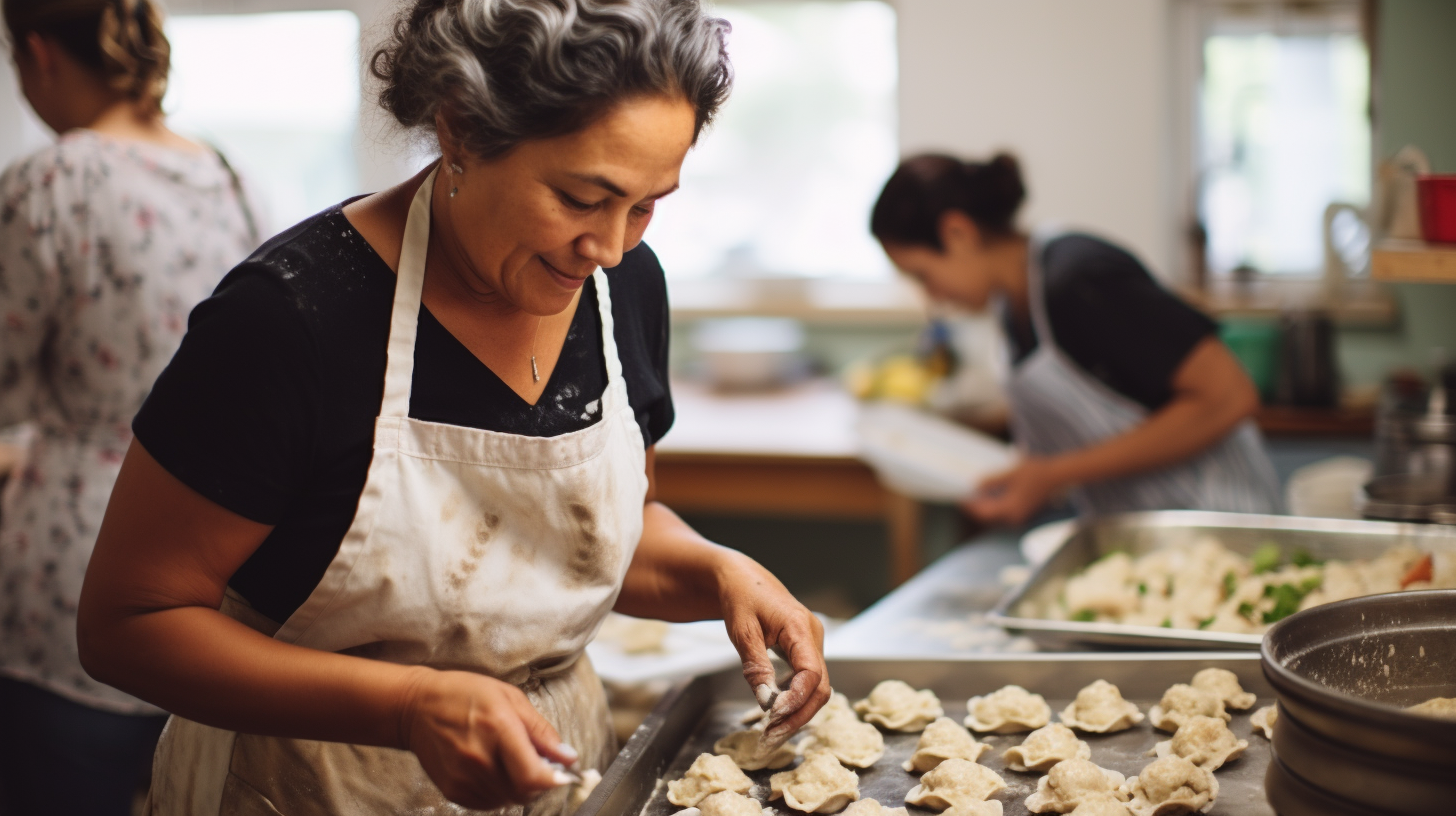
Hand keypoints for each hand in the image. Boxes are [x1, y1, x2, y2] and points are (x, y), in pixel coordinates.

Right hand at [398, 668, 579, 809]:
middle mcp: (479, 758)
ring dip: (518, 787)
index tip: (561, 774)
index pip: (532, 775)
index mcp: (497, 729)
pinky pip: (488, 803)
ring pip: (508, 800)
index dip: (553, 780)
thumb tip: (568, 757)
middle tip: (535, 762)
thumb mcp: (510, 698)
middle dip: (538, 781)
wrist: (417, 708)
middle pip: (524, 792)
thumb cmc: (465, 695)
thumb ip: (541, 731)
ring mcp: (463, 777)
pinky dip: (499, 792)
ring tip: (509, 761)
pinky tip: (493, 769)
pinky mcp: (453, 790)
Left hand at [716, 555, 830, 747]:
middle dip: (798, 716)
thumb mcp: (742, 631)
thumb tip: (766, 702)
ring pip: (816, 688)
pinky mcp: (805, 651)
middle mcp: (813, 637)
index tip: (773, 717)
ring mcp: (812, 644)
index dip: (796, 699)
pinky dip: (795, 701)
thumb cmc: (740, 597)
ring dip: (797, 713)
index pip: (811, 673)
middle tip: (770, 738)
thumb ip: (756, 666)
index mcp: (800, 627)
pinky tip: (776, 715)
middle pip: (820, 687)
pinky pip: (807, 681)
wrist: (741, 578)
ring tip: (771, 733)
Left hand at [962, 457, 1065, 526]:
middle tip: (963, 496)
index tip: (959, 497)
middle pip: (988, 517)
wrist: (1057, 475)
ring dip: (984, 507)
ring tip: (974, 495)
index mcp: (1010, 509)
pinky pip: (1004, 513)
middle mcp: (1015, 517)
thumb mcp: (1010, 474)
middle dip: (975, 507)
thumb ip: (992, 481)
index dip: (970, 506)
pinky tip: (989, 495)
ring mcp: (1020, 516)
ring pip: (995, 516)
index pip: (984, 512)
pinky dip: (994, 506)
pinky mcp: (1023, 512)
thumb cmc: (1035, 472)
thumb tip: (975, 486)